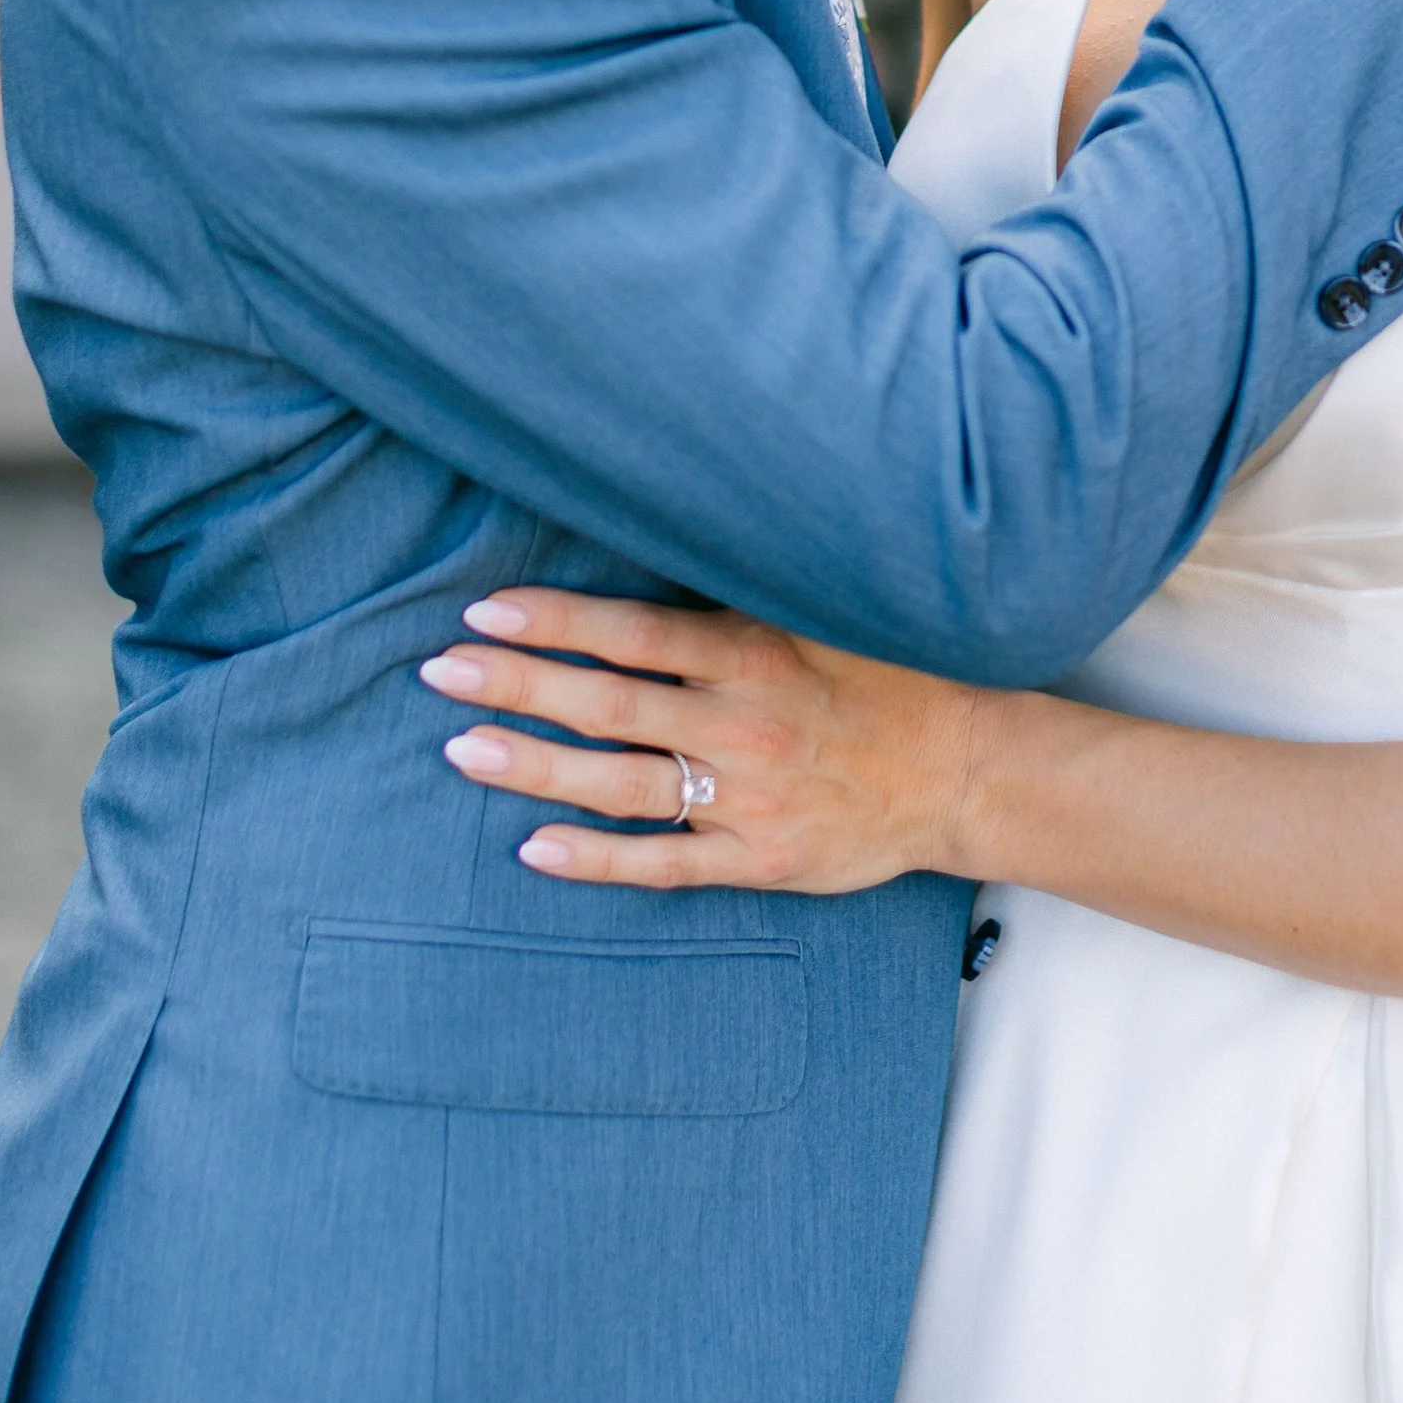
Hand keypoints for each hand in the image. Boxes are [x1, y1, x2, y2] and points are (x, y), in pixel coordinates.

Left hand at [419, 588, 984, 891]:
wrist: (963, 771)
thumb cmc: (885, 677)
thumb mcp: (823, 614)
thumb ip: (741, 595)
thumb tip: (657, 540)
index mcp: (756, 655)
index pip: (635, 635)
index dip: (556, 622)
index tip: (485, 611)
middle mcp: (744, 725)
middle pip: (608, 707)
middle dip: (518, 686)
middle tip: (440, 671)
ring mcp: (748, 798)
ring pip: (621, 785)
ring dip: (534, 768)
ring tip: (461, 749)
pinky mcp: (759, 858)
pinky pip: (664, 863)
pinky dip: (597, 858)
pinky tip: (534, 847)